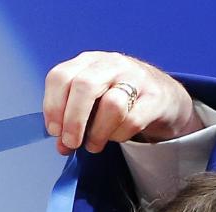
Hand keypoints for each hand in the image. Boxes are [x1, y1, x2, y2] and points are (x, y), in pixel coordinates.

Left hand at [43, 52, 199, 155]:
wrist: (162, 96)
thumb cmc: (119, 99)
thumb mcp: (92, 103)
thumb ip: (72, 121)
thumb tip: (61, 145)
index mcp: (89, 62)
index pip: (61, 76)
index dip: (52, 106)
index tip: (55, 131)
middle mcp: (111, 64)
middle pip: (84, 86)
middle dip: (73, 120)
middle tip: (71, 143)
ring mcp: (135, 78)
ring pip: (111, 105)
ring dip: (97, 133)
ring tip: (94, 144)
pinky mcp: (154, 98)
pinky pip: (132, 120)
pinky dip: (119, 136)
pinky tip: (115, 138)